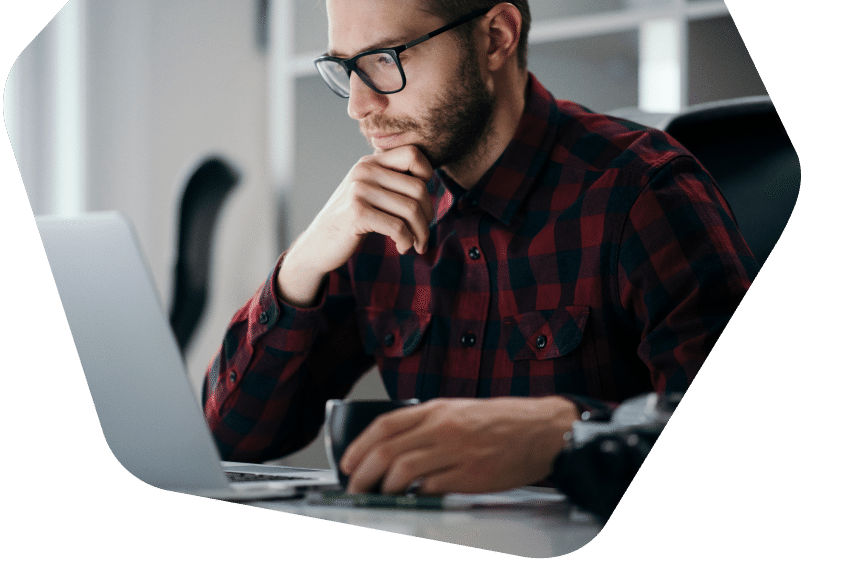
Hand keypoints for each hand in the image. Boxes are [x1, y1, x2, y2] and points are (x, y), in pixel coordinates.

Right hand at [277, 145, 433, 305]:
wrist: (318, 245)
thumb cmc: (353, 221)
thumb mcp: (370, 194)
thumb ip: (392, 182)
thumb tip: (430, 181)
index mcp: (369, 162)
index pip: (413, 154)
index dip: (427, 177)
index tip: (421, 201)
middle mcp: (364, 171)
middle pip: (418, 188)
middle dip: (427, 216)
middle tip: (422, 234)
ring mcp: (359, 190)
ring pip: (411, 209)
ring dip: (420, 233)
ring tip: (416, 244)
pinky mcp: (357, 213)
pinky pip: (398, 227)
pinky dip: (406, 241)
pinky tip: (402, 248)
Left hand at [339, 396, 578, 494]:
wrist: (541, 429)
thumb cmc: (502, 421)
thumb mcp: (459, 410)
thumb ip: (427, 424)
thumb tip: (394, 446)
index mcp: (437, 409)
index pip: (384, 425)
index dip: (359, 445)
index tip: (348, 461)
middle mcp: (442, 428)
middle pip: (386, 451)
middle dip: (363, 473)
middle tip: (355, 486)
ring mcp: (456, 452)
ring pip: (403, 471)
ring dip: (385, 488)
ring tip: (380, 496)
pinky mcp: (470, 475)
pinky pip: (431, 488)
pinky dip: (416, 496)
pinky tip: (412, 499)